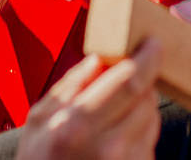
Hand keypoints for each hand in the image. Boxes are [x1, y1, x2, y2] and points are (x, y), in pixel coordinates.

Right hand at [9, 43, 162, 159]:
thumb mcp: (38, 122)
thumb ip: (70, 85)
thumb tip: (99, 59)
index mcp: (77, 126)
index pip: (129, 81)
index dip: (148, 58)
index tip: (152, 44)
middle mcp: (109, 147)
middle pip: (146, 97)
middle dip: (139, 83)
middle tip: (120, 85)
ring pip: (152, 118)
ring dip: (139, 108)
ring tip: (109, 120)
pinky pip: (150, 140)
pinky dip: (138, 132)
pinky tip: (113, 140)